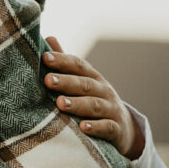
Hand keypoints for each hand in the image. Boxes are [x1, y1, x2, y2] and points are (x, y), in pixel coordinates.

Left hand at [42, 37, 143, 158]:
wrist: (123, 128)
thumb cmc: (93, 100)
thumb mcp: (83, 82)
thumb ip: (66, 64)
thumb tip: (49, 38)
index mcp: (92, 77)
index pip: (78, 65)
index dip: (62, 60)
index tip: (45, 57)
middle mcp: (103, 90)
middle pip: (84, 84)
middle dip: (66, 82)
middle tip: (47, 80)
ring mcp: (111, 109)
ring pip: (94, 105)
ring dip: (77, 104)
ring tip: (60, 103)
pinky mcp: (116, 129)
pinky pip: (107, 127)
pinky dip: (96, 127)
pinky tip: (83, 127)